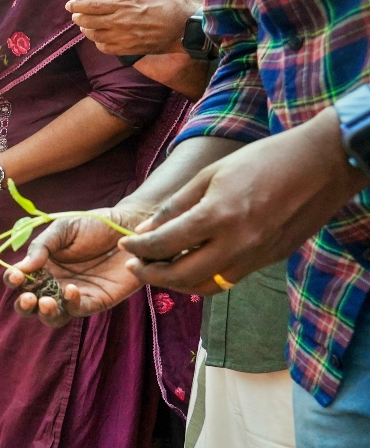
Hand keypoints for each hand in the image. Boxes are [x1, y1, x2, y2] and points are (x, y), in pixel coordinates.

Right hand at [3, 207, 149, 326]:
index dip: (13, 281)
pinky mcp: (96, 301)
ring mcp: (74, 295)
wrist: (130, 226)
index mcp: (42, 266)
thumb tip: (21, 267)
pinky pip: (78, 310)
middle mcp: (54, 283)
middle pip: (31, 305)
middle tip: (29, 297)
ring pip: (52, 316)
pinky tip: (71, 290)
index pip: (20, 280)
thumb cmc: (94, 225)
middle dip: (24, 305)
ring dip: (45, 313)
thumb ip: (41, 246)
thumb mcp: (63, 229)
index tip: (15, 276)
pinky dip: (71, 304)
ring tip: (46, 302)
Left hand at [66, 0, 197, 57]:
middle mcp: (120, 21)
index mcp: (125, 3)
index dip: (77, 6)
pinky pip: (105, 48)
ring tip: (85, 25)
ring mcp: (123, 37)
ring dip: (86, 30)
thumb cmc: (173, 3)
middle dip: (78, 18)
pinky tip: (99, 38)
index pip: (92, 5)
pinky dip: (98, 43)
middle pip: (88, 22)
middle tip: (76, 14)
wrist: (186, 29)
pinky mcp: (128, 49)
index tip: (70, 4)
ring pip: (94, 36)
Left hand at [120, 107, 368, 293]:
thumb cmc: (263, 161)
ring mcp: (255, 256)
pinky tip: (190, 264)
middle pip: (181, 276)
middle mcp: (236, 244)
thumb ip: (175, 207)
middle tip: (134, 266)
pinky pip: (227, 279)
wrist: (323, 165)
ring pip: (204, 286)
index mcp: (217, 216)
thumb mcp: (210, 174)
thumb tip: (144, 233)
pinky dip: (203, 278)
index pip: (164, 244)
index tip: (124, 245)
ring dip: (176, 282)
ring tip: (158, 269)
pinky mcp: (269, 261)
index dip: (138, 248)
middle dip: (151, 274)